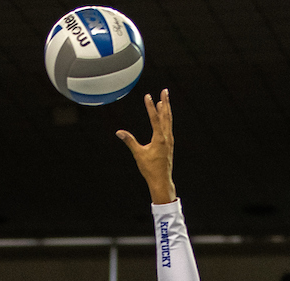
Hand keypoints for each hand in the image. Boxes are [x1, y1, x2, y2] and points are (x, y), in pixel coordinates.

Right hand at [117, 89, 175, 203]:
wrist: (161, 180)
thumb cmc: (150, 169)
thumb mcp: (138, 154)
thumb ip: (129, 141)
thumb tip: (119, 132)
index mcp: (160, 139)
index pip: (155, 119)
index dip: (151, 107)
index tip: (148, 96)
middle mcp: (167, 137)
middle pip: (166, 116)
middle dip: (165, 102)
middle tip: (165, 91)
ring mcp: (169, 140)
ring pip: (169, 120)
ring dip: (167, 109)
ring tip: (164, 99)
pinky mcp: (169, 143)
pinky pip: (168, 127)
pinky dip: (167, 119)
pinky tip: (165, 116)